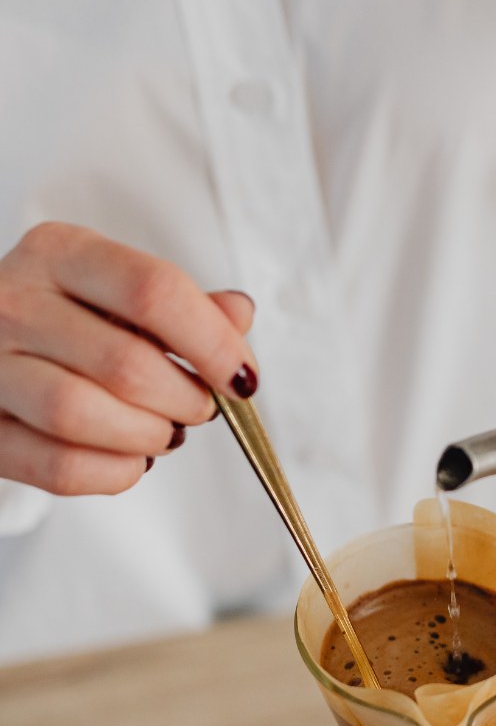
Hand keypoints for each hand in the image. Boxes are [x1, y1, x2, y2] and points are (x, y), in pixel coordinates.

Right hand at [0, 222, 257, 494]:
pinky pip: (57, 466)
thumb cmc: (72, 319)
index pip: (154, 292)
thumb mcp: (124, 293)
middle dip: (186, 400)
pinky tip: (131, 458)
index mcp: (61, 253)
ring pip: (80, 415)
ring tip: (165, 432)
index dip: (214, 344)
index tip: (244, 379)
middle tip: (201, 409)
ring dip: (148, 436)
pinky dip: (115, 472)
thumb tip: (238, 313)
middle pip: (125, 363)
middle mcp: (12, 301)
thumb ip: (186, 305)